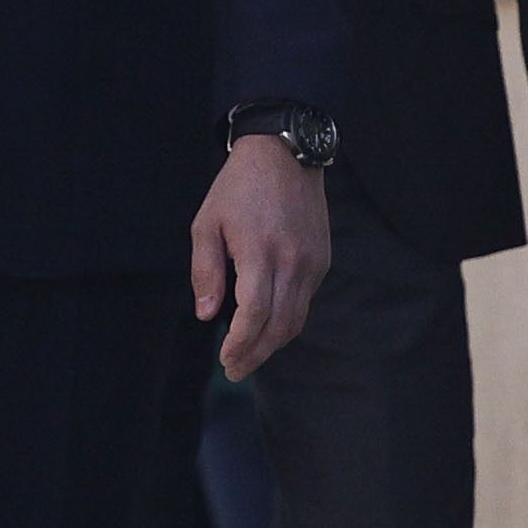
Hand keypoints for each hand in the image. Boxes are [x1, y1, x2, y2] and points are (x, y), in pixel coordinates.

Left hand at [189, 134, 331, 378]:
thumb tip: (207, 315)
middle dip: (256, 353)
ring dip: (274, 343)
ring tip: (248, 357)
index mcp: (260, 253)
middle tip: (234, 371)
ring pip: (296, 318)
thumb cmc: (237, 189)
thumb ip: (205, 271)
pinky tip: (267, 328)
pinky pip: (305, 300)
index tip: (225, 361)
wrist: (285, 156)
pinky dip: (286, 321)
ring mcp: (312, 262)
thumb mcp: (206, 224)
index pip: (254, 314)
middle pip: (279, 325)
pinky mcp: (322, 260)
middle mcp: (293, 262)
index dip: (240, 343)